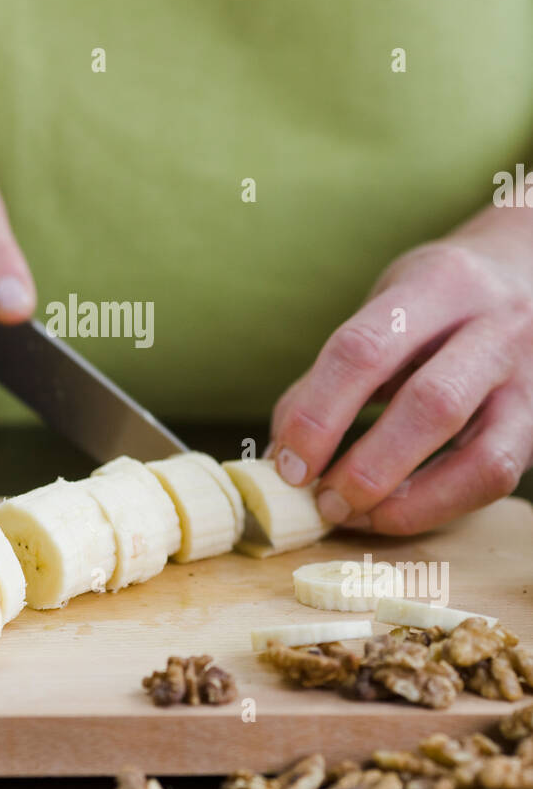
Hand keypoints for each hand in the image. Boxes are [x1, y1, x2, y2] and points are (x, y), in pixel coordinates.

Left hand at [268, 212, 532, 533]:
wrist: (531, 274)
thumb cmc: (439, 302)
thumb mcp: (385, 308)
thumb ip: (333, 373)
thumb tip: (280, 452)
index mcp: (440, 283)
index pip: (365, 349)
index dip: (318, 414)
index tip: (287, 463)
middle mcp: (496, 326)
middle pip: (430, 404)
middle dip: (365, 467)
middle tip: (320, 499)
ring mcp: (530, 379)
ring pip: (480, 456)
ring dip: (406, 499)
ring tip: (353, 514)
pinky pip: (494, 479)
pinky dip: (438, 506)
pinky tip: (393, 511)